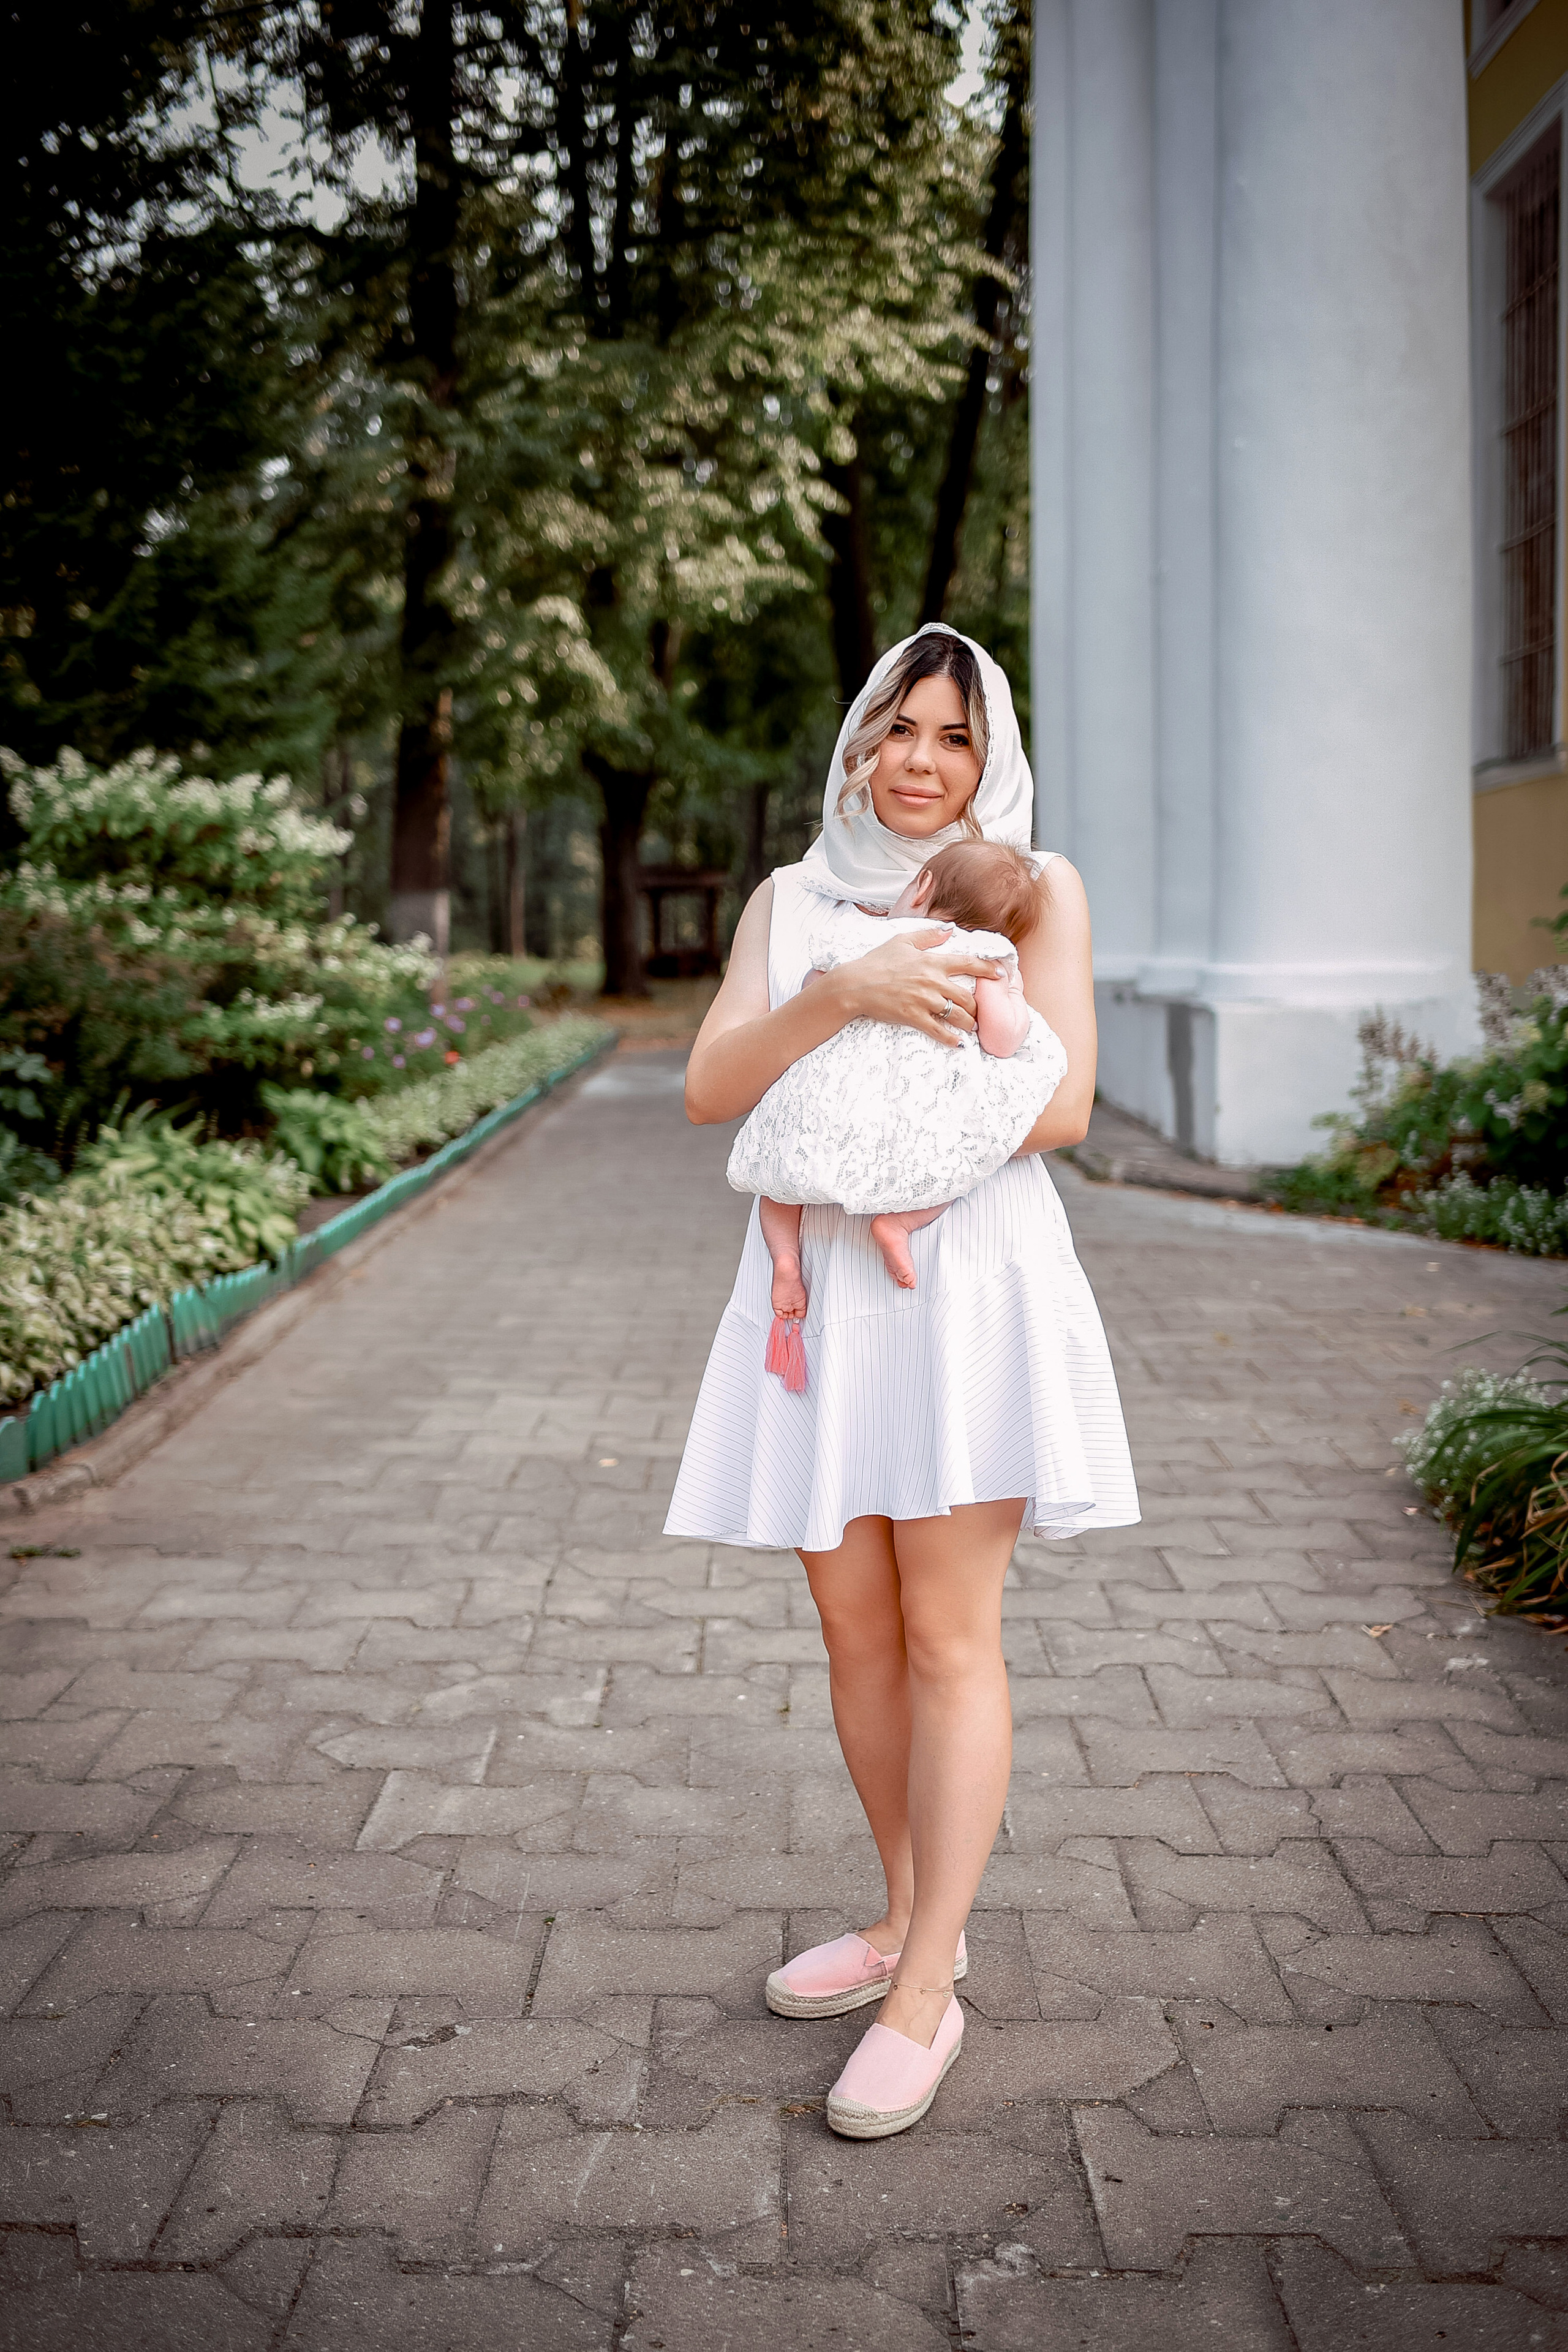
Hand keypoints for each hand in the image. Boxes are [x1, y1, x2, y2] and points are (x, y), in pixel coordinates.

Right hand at [831, 925, 1004, 1047]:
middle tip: (981, 1012)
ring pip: (957, 1014)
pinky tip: (958, 1043)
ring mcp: (923, 1000)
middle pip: (967, 996)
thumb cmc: (877, 962)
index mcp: (932, 961)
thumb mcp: (902, 941)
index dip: (988, 969)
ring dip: (969, 1023)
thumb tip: (949, 930)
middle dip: (978, 1006)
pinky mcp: (913, 1017)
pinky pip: (939, 1030)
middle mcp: (932, 981)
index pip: (968, 963)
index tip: (1001, 974)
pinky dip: (951, 1039)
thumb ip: (928, 936)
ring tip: (972, 1027)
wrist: (855, 984)